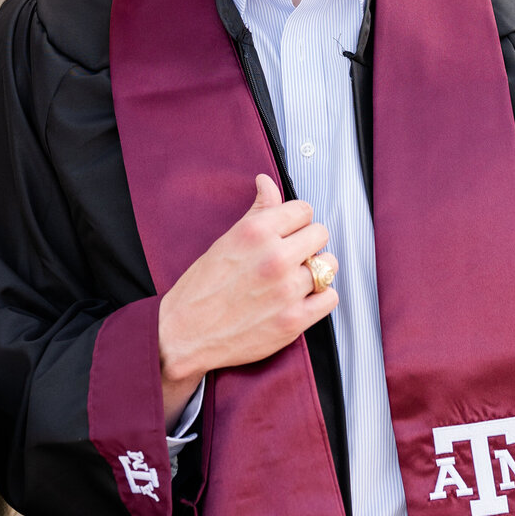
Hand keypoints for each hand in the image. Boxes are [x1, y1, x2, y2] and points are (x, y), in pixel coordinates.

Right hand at [158, 175, 337, 429]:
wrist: (184, 334)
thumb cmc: (201, 287)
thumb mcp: (226, 240)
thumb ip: (257, 211)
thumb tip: (266, 181)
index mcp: (256, 232)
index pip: (304, 210)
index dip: (296, 221)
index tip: (289, 232)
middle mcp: (275, 257)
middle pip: (321, 234)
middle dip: (308, 243)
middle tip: (292, 256)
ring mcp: (287, 290)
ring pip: (329, 266)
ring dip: (316, 271)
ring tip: (297, 278)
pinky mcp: (294, 321)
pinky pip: (330, 297)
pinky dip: (320, 297)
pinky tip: (303, 298)